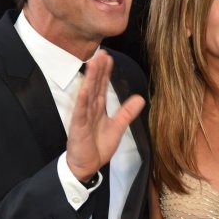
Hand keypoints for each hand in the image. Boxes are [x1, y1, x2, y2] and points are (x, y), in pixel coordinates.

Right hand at [66, 51, 144, 181]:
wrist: (87, 166)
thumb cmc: (97, 146)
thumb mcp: (117, 127)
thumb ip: (127, 112)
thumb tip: (140, 98)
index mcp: (99, 108)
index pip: (102, 86)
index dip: (105, 72)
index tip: (109, 57)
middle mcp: (90, 109)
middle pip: (95, 85)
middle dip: (98, 69)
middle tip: (101, 52)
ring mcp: (83, 117)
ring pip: (88, 94)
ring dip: (90, 78)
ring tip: (93, 63)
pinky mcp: (78, 127)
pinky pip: (81, 112)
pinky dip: (83, 101)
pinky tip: (85, 89)